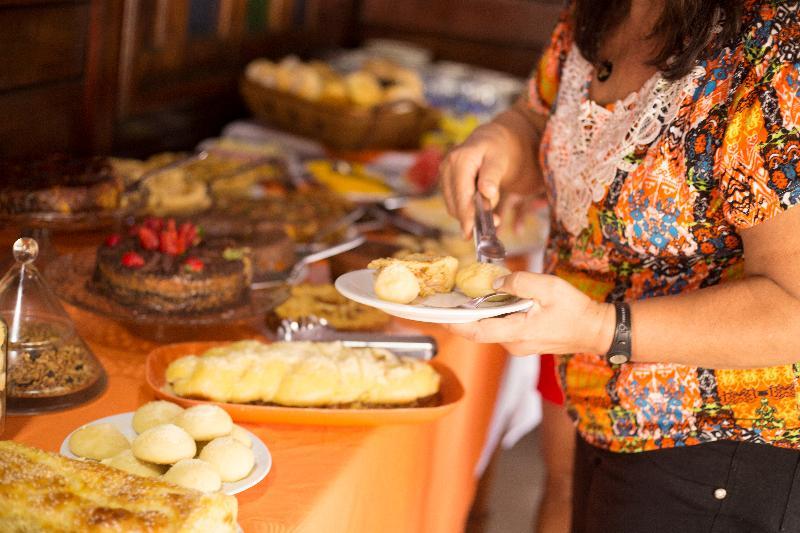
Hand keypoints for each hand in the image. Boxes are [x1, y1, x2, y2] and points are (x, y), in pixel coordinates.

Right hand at [439, 118, 535, 237]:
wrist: (496, 138)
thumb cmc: (502, 147)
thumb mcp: (501, 158)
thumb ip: (493, 175)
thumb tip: (487, 193)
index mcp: (459, 160)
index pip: (461, 196)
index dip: (467, 216)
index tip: (473, 233)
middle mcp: (447, 166)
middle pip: (454, 203)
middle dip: (471, 218)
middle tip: (496, 223)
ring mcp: (444, 174)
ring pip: (452, 205)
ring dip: (469, 215)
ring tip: (494, 216)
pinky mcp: (447, 181)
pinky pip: (454, 202)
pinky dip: (466, 210)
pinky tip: (482, 211)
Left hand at [445, 272, 614, 355]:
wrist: (595, 330)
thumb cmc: (575, 309)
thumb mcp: (549, 287)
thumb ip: (520, 282)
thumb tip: (495, 282)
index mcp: (517, 332)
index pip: (476, 331)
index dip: (454, 324)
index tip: (437, 315)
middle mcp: (514, 344)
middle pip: (479, 330)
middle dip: (460, 316)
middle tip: (445, 299)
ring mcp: (518, 345)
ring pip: (489, 329)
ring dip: (476, 315)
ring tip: (463, 296)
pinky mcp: (523, 341)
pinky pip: (500, 329)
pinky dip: (491, 316)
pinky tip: (488, 301)